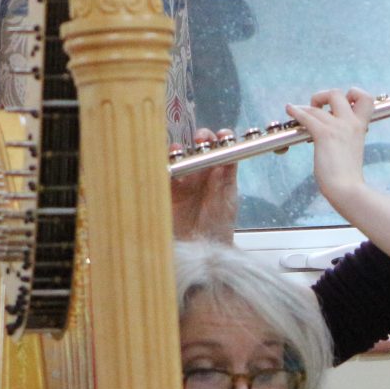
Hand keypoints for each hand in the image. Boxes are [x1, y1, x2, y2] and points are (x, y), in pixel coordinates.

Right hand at [171, 126, 239, 241]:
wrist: (200, 254)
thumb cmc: (217, 230)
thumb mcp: (225, 205)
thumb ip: (222, 183)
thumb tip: (224, 160)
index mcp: (219, 176)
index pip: (221, 151)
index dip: (221, 140)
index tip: (223, 135)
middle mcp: (202, 175)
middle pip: (199, 149)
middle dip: (201, 139)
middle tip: (201, 138)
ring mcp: (183, 182)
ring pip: (181, 158)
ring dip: (180, 150)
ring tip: (181, 150)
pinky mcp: (167, 191)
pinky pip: (163, 173)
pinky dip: (164, 165)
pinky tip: (167, 164)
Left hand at [284, 88, 373, 210]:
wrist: (347, 189)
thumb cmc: (348, 176)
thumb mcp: (352, 151)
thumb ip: (347, 139)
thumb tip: (333, 138)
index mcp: (360, 127)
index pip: (365, 98)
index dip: (353, 94)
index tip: (343, 102)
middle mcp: (351, 123)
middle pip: (338, 93)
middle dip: (324, 95)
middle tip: (318, 107)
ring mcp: (338, 127)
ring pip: (318, 105)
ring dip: (304, 107)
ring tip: (296, 111)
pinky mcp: (324, 134)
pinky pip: (307, 116)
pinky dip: (295, 112)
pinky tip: (290, 110)